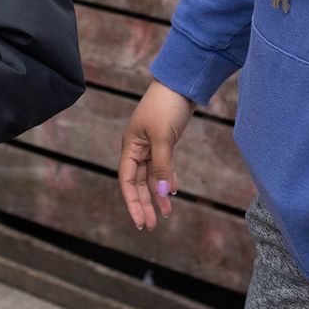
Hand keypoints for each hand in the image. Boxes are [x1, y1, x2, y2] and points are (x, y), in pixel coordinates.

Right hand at [118, 80, 196, 231]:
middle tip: (153, 225)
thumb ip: (162, 167)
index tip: (140, 222)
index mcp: (130, 146)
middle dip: (145, 204)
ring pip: (151, 176)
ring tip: (167, 213)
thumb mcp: (163, 138)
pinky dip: (166, 178)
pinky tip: (172, 190)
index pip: (127, 181)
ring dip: (158, 194)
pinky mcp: (164, 142)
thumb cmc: (166, 106)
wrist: (181, 83)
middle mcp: (137, 148)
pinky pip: (162, 167)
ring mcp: (151, 145)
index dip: (132, 202)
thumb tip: (161, 193)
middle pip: (138, 182)